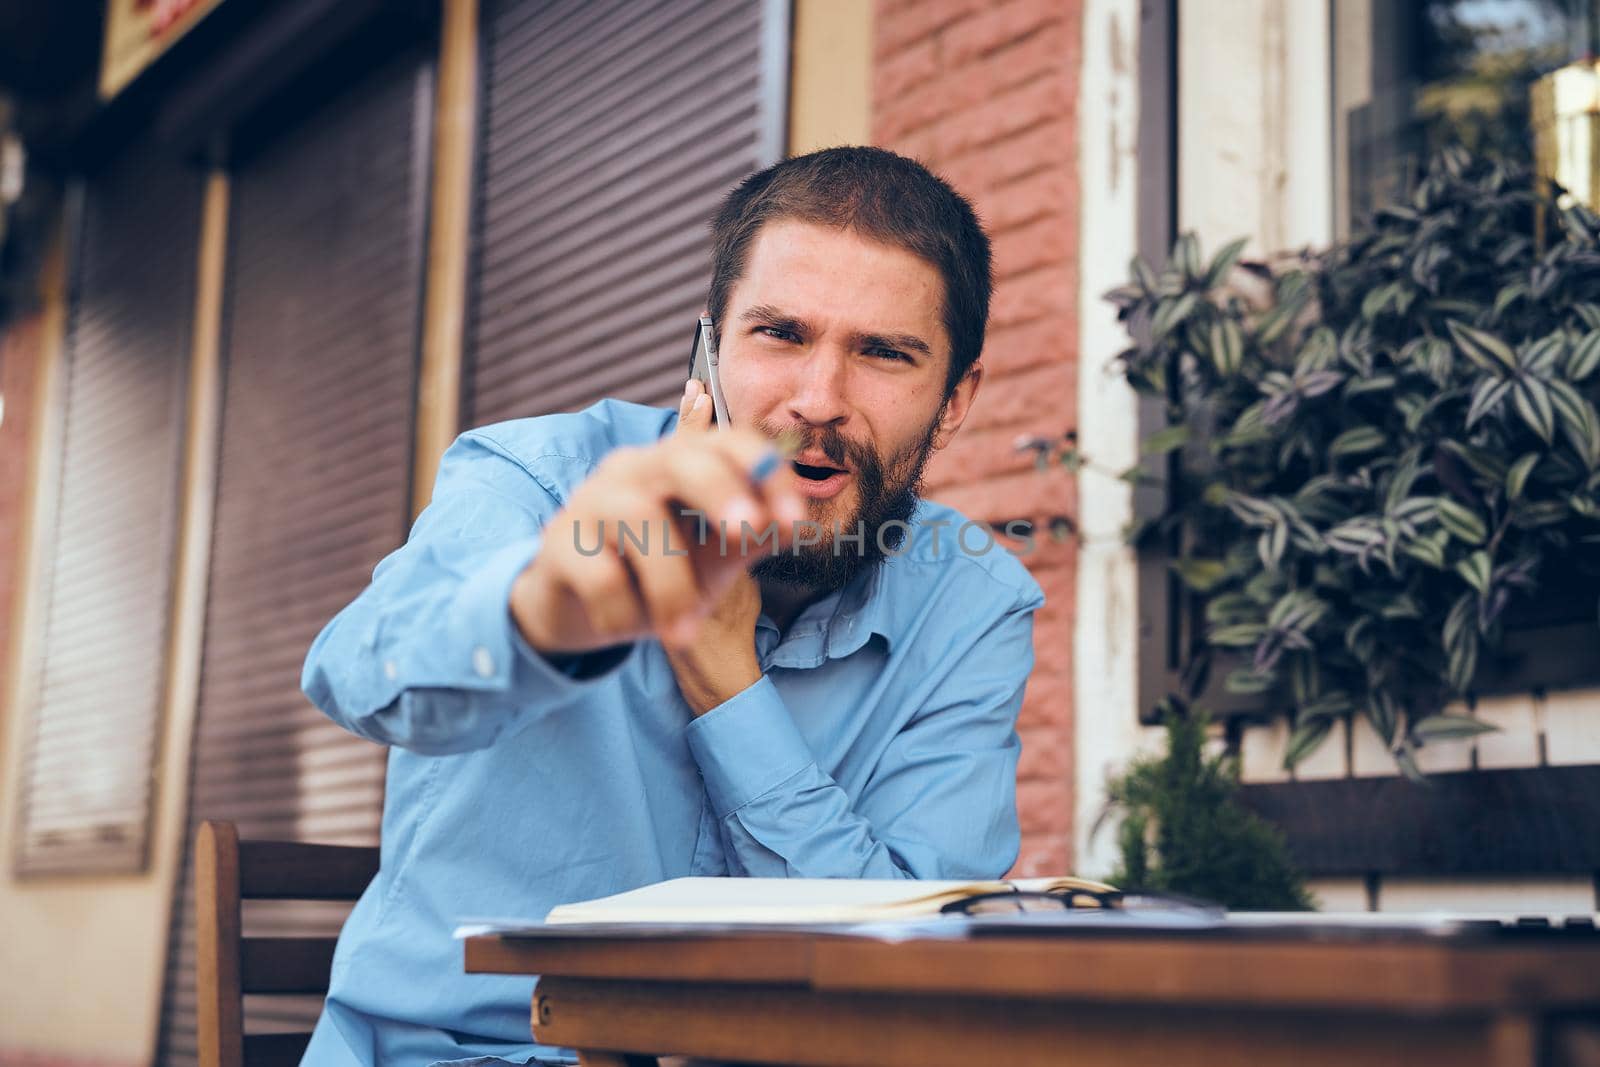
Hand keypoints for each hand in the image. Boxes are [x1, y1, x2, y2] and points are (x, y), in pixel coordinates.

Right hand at [510, 380, 803, 655]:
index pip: (729, 444)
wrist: (580, 610)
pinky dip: (624, 612)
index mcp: (680, 464)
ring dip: (671, 587)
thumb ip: (752, 537)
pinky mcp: (556, 544)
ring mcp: (590, 501)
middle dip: (720, 491)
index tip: (795, 522)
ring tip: (682, 633)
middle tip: (749, 533)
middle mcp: (634, 469)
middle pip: (680, 455)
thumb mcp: (713, 557)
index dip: (766, 473)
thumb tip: (800, 526)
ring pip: (639, 520)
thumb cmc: (656, 573)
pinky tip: (626, 626)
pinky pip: (600, 574)